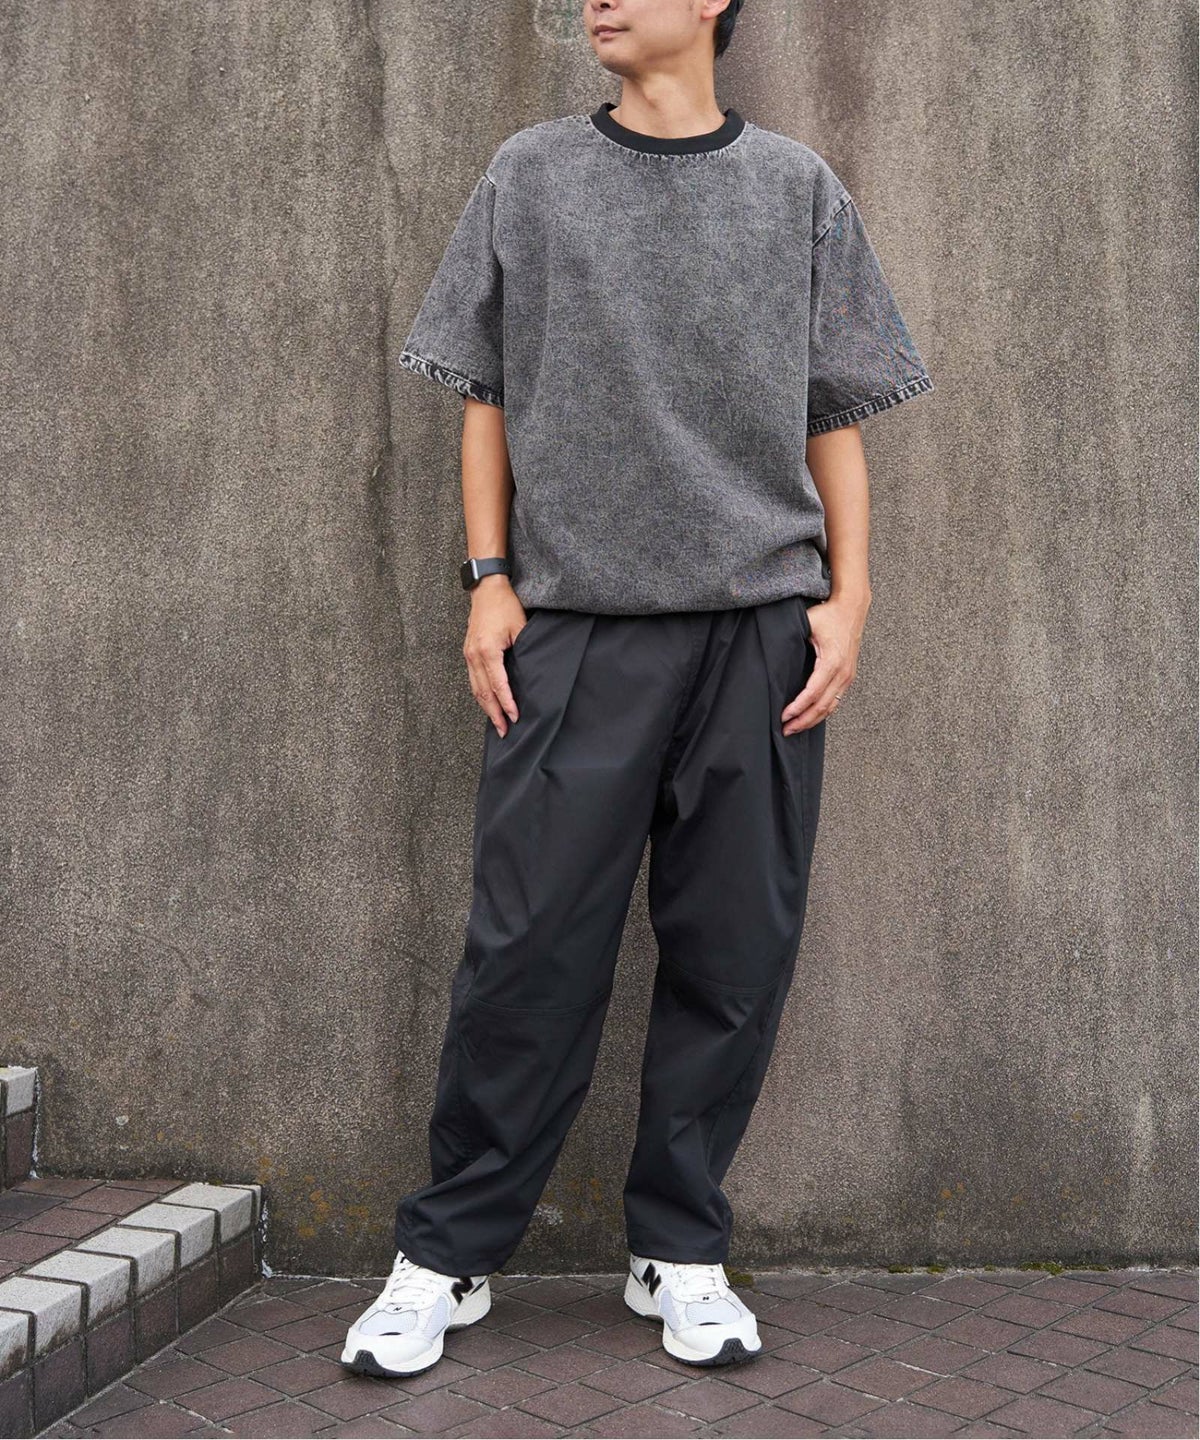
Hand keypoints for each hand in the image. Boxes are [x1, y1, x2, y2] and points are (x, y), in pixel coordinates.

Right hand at [463, 575, 527, 736]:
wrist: (486, 589)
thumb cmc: (505, 605)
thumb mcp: (520, 627)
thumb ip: (524, 651)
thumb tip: (531, 674)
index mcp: (488, 651)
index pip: (499, 685)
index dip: (507, 704)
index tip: (515, 718)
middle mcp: (474, 655)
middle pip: (483, 692)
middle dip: (494, 714)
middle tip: (504, 731)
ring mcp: (468, 654)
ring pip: (475, 688)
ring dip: (486, 707)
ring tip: (496, 723)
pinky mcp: (468, 652)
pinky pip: (473, 679)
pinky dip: (481, 694)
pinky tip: (488, 703)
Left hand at [781, 592, 868, 733]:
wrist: (852, 608)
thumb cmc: (828, 615)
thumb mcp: (807, 623)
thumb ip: (791, 639)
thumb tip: (771, 655)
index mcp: (832, 661)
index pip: (813, 692)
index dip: (798, 707)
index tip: (783, 716)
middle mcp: (843, 672)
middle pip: (822, 706)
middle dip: (803, 720)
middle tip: (785, 730)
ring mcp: (848, 676)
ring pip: (830, 707)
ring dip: (812, 720)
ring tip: (794, 728)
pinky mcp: (848, 677)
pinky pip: (835, 701)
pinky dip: (822, 713)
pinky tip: (809, 718)